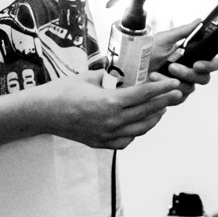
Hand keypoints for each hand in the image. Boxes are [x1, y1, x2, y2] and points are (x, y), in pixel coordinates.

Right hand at [29, 73, 183, 148]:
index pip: (143, 94)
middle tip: (176, 94)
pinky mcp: (100, 143)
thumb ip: (108, 76)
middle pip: (146, 112)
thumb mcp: (87, 76)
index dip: (161, 88)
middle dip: (163, 102)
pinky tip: (139, 124)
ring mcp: (106, 135)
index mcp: (109, 102)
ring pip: (140, 129)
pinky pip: (126, 141)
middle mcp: (111, 121)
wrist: (42, 113)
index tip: (173, 84)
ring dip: (153, 118)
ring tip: (160, 109)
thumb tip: (120, 74)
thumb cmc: (61, 91)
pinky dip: (136, 132)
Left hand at [147, 21, 217, 96]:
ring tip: (155, 74)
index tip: (197, 64)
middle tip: (172, 67)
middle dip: (188, 73)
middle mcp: (189, 72)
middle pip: (204, 78)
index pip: (211, 63)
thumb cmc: (144, 53)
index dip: (209, 65)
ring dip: (173, 80)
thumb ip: (183, 32)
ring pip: (190, 88)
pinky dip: (167, 91)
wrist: (127, 68)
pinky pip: (178, 98)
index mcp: (191, 57)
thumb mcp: (163, 39)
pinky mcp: (173, 96)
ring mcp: (181, 85)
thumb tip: (199, 22)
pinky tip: (155, 84)